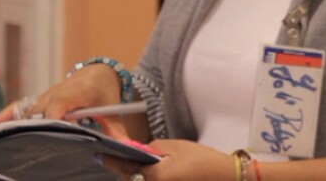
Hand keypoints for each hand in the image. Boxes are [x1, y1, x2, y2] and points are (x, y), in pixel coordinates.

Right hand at [0, 64, 127, 137]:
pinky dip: (11, 111)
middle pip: (40, 109)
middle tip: (22, 144)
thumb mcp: (112, 110)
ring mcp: (47, 94)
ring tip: (1, 135)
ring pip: (29, 107)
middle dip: (32, 126)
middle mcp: (57, 91)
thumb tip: (128, 150)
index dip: (52, 120)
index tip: (48, 135)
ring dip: (18, 121)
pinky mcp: (42, 98)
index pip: (59, 106)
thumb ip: (117, 131)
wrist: (98, 72)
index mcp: (75, 92)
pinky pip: (24, 104)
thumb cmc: (104, 93)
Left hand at [101, 139, 231, 180]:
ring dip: (134, 175)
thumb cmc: (203, 161)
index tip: (99, 155)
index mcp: (155, 176)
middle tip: (113, 159)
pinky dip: (145, 178)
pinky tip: (147, 171)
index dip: (111, 160)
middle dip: (123, 170)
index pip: (126, 167)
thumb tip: (139, 151)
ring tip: (128, 165)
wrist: (226, 178)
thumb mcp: (176, 147)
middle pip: (131, 179)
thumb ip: (153, 148)